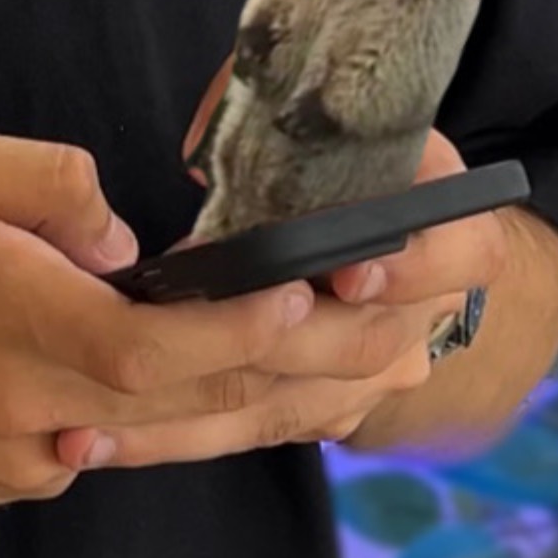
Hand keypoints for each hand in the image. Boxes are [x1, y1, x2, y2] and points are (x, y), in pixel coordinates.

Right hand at [0, 128, 442, 519]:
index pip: (163, 339)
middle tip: (419, 322)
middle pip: (204, 396)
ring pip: (185, 436)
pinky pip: (133, 449)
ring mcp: (31, 461)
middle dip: (323, 359)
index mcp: (11, 318)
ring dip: (294, 402)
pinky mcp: (21, 485)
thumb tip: (126, 232)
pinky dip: (213, 421)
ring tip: (387, 367)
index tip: (338, 288)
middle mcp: (35, 407)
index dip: (260, 324)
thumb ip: (37, 182)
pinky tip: (279, 396)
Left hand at [46, 126, 499, 477]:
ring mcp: (374, 378)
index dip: (410, 270)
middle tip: (188, 338)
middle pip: (364, 347)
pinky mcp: (321, 411)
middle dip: (270, 345)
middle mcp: (423, 317)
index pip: (460, 255)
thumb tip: (203, 141)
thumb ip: (276, 116)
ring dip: (197, 410)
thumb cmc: (349, 160)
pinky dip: (174, 436)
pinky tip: (98, 440)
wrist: (398, 238)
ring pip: (296, 406)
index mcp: (451, 232)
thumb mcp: (332, 122)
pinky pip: (252, 432)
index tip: (348, 275)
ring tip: (102, 417)